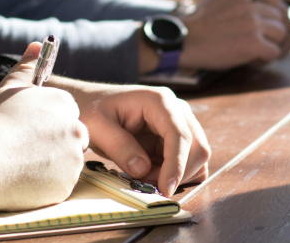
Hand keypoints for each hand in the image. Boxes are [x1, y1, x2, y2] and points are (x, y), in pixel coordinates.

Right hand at [0, 43, 88, 210]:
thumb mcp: (7, 89)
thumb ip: (26, 67)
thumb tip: (37, 45)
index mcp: (64, 104)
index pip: (67, 113)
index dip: (48, 123)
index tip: (30, 130)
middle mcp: (75, 127)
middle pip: (72, 136)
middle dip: (55, 142)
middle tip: (25, 149)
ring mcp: (74, 157)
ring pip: (68, 160)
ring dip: (52, 163)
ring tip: (22, 163)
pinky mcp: (67, 183)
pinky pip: (61, 183)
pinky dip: (47, 183)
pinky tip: (25, 179)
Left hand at [46, 78, 210, 196]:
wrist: (92, 103)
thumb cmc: (93, 109)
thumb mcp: (98, 127)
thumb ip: (120, 147)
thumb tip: (142, 169)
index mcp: (160, 101)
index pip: (180, 134)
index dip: (177, 164)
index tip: (165, 189)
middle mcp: (176, 109)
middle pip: (197, 146)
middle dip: (177, 172)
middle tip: (146, 184)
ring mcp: (179, 122)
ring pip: (196, 155)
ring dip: (176, 174)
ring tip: (145, 177)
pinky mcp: (176, 137)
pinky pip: (189, 160)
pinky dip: (177, 174)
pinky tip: (154, 174)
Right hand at [179, 0, 289, 68]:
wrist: (183, 41)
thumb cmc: (201, 25)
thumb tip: (272, 10)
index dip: (272, 4)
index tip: (261, 16)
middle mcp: (250, 3)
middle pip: (280, 16)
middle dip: (272, 30)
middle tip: (256, 40)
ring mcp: (253, 23)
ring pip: (282, 34)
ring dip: (271, 45)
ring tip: (252, 50)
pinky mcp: (253, 43)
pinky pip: (274, 52)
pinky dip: (264, 59)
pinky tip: (249, 59)